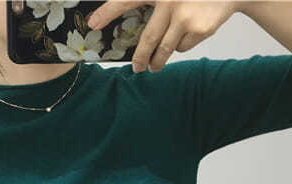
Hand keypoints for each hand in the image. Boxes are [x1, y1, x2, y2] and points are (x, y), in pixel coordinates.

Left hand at [86, 1, 246, 71]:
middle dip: (140, 58)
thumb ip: (154, 4)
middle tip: (136, 69)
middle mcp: (170, 1)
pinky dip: (182, 45)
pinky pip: (183, 47)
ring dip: (158, 61)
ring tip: (154, 67)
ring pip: (165, 48)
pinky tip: (189, 32)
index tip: (92, 23)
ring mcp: (185, 17)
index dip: (109, 11)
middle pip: (148, 39)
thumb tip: (140, 36)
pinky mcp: (199, 29)